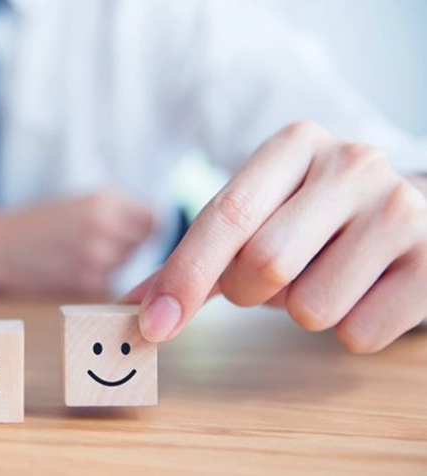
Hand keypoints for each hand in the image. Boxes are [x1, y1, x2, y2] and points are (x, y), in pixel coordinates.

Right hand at [0, 191, 153, 294]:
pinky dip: (99, 280)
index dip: (146, 227)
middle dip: (132, 246)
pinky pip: (110, 284)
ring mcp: (96, 258)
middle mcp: (104, 227)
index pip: (154, 219)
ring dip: (116, 264)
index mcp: (104, 200)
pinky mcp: (87, 285)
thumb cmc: (44, 223)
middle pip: (144, 244)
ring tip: (83, 254)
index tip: (135, 231)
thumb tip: (160, 228)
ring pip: (128, 265)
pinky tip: (74, 270)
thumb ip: (123, 211)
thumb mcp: (84, 201)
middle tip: (101, 243)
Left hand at [124, 121, 426, 352]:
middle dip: (248, 293)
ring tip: (328, 275)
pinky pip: (359, 334)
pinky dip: (349, 328)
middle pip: (263, 266)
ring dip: (302, 311)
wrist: (413, 214)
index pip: (226, 214)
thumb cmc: (314, 219)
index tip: (152, 324)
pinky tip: (367, 291)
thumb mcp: (258, 215)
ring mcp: (402, 210)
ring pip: (310, 310)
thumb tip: (133, 305)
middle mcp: (352, 164)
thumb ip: (196, 258)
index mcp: (295, 144)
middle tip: (268, 281)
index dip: (184, 276)